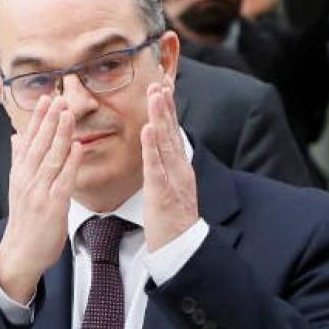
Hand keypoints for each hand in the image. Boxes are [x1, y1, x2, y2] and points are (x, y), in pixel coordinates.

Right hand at [0, 95, 82, 304]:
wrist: (20, 253)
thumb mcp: (17, 187)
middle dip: (49, 119)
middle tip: (58, 97)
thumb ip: (19, 160)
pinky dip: (70, 162)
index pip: (29, 139)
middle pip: (39, 144)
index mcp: (20, 173)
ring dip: (60, 135)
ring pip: (51, 158)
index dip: (38, 118)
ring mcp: (39, 192)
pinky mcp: (52, 206)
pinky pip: (63, 180)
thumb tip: (16, 136)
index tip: (45, 98)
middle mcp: (27, 179)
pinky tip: (77, 147)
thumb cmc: (24, 221)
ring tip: (68, 114)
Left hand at [140, 83, 198, 251]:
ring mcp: (173, 180)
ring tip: (155, 95)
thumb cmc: (171, 220)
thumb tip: (157, 151)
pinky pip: (156, 168)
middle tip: (158, 80)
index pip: (172, 132)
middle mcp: (179, 169)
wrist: (181, 249)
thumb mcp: (170, 187)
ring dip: (160, 117)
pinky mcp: (162, 194)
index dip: (167, 109)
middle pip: (171, 131)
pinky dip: (152, 148)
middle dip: (165, 105)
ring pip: (166, 143)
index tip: (162, 85)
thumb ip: (165, 168)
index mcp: (179, 167)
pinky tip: (147, 130)